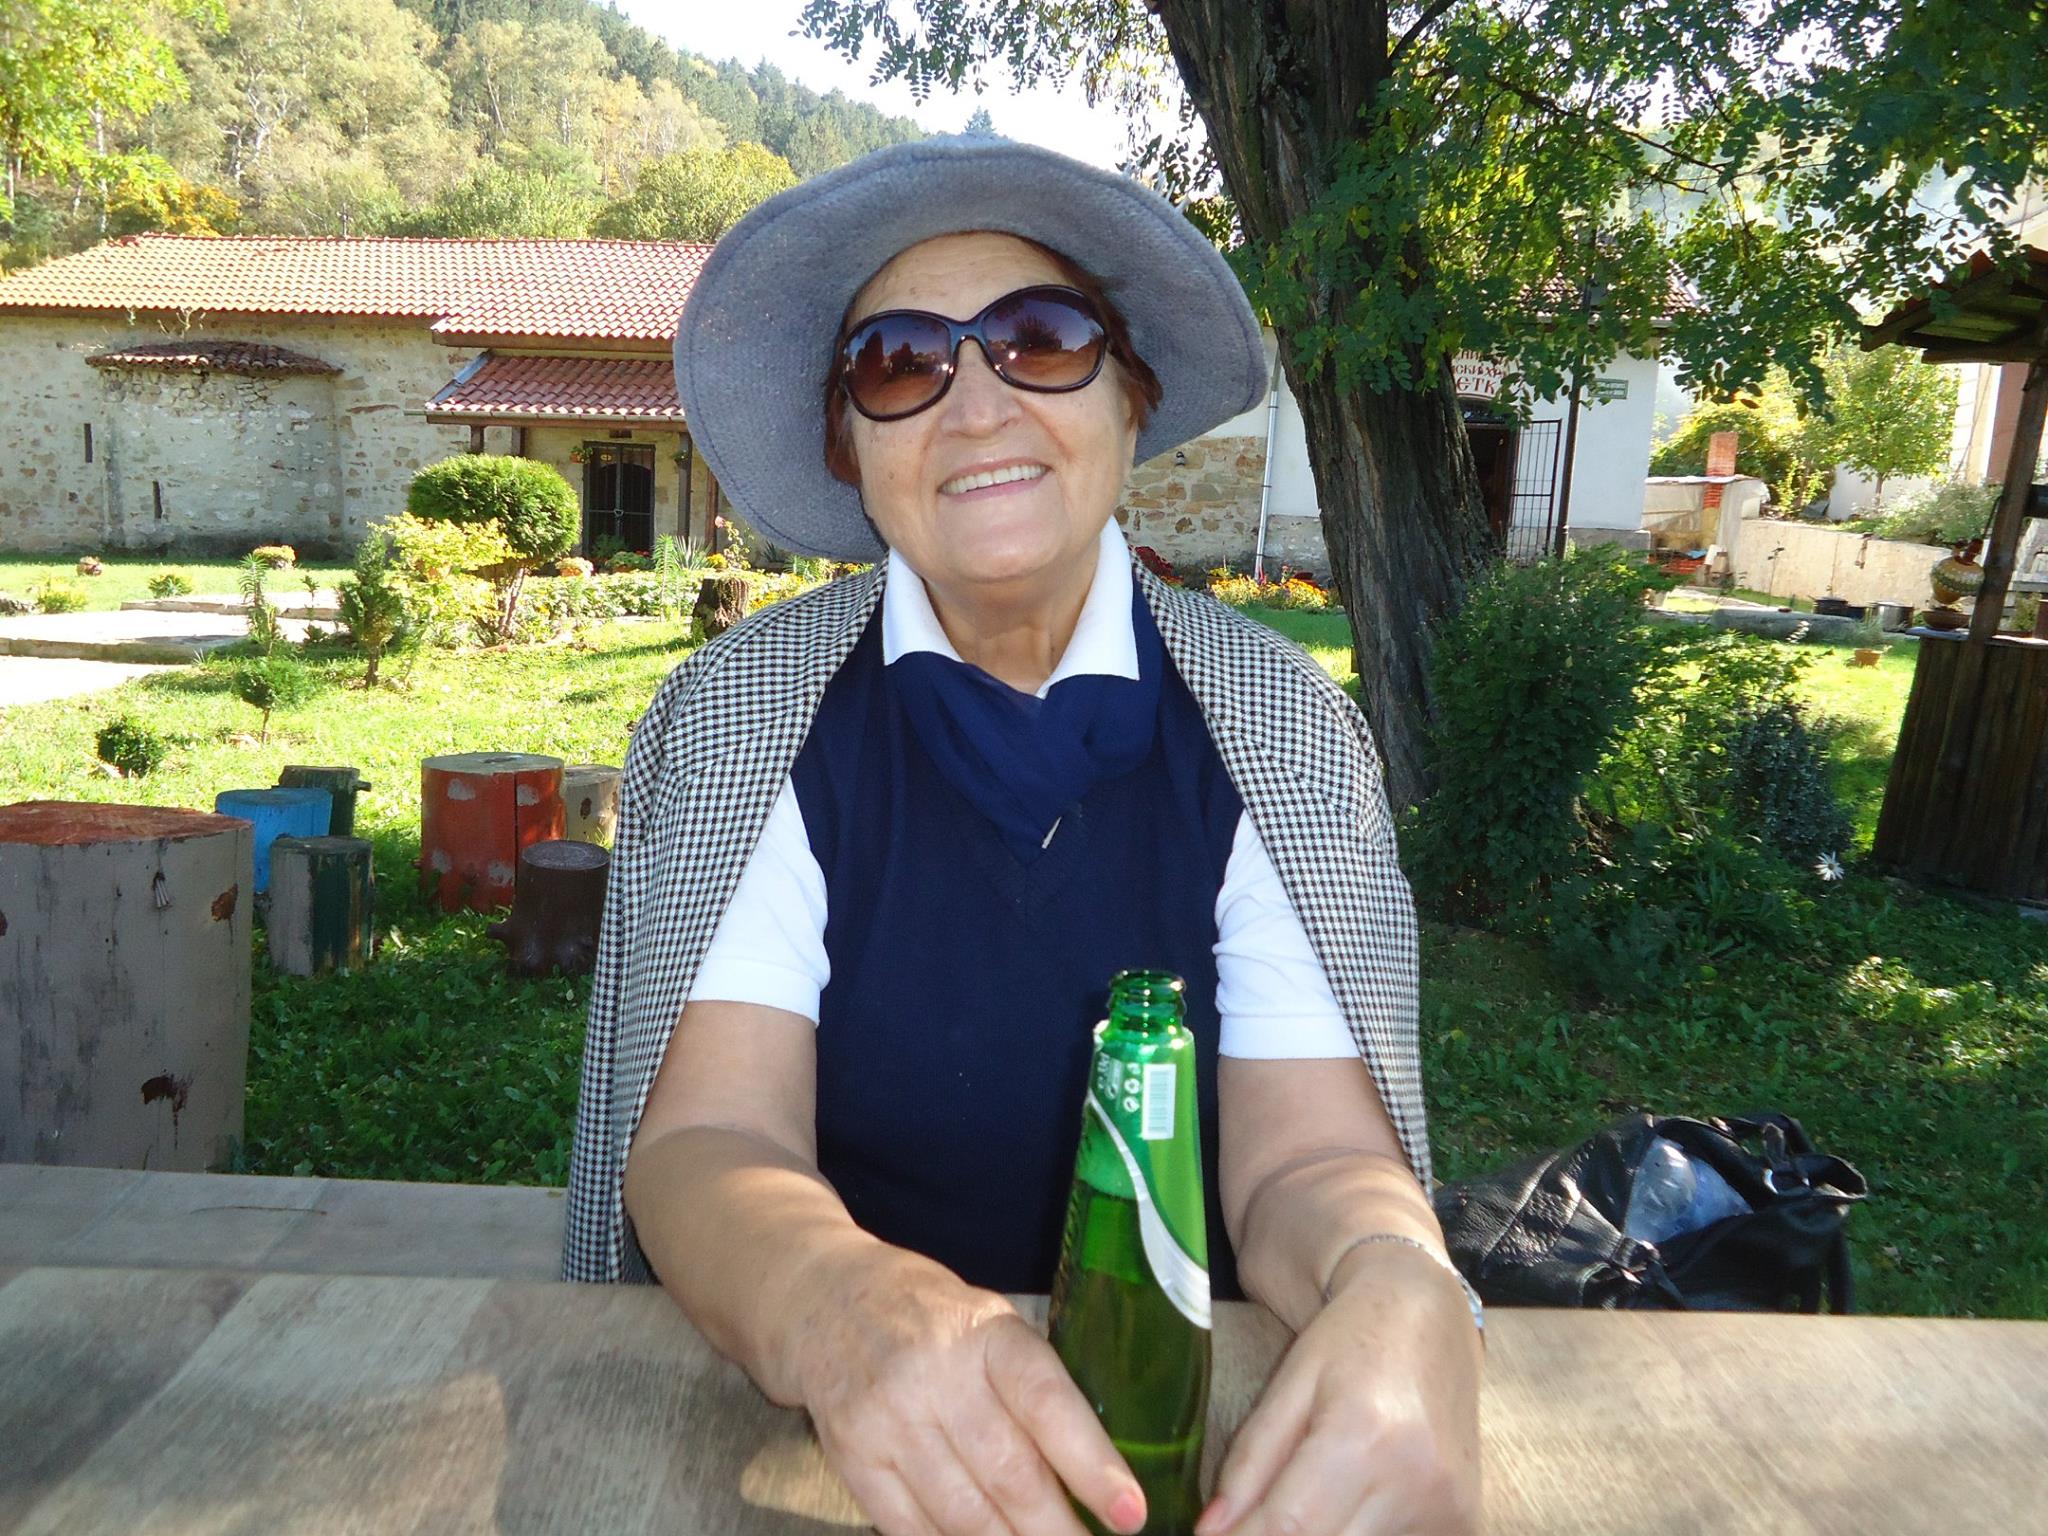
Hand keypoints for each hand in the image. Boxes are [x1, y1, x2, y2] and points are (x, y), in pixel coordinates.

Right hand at [789, 1246, 1148, 1535]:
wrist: (826, 1303)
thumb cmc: (931, 1318)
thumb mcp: (990, 1323)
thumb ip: (1035, 1386)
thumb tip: (1099, 1472)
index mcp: (984, 1333)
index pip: (1047, 1403)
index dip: (1092, 1464)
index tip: (1129, 1511)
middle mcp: (934, 1374)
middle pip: (1010, 1474)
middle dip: (1059, 1530)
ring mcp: (887, 1421)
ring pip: (965, 1515)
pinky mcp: (853, 1460)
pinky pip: (912, 1531)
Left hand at [1196, 1244, 1481, 1535]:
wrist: (1428, 1314)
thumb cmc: (1350, 1339)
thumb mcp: (1288, 1386)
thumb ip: (1248, 1463)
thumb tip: (1210, 1531)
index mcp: (1360, 1436)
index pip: (1288, 1527)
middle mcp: (1413, 1480)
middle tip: (1254, 1520)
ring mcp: (1446, 1508)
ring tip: (1306, 1500)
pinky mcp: (1463, 1522)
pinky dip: (1359, 1534)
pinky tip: (1347, 1507)